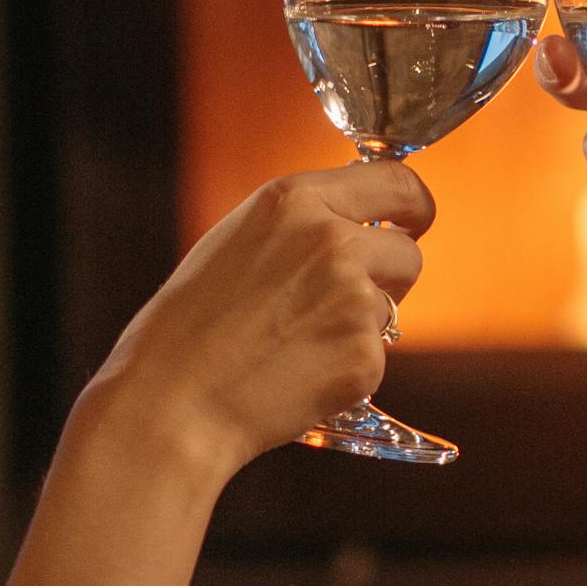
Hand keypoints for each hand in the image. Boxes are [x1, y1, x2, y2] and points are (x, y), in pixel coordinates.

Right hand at [84, 160, 434, 484]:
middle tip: (341, 305)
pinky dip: (347, 371)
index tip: (413, 221)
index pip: (396, 183)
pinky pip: (375, 358)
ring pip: (392, 309)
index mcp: (294, 200)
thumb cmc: (189, 328)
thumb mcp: (238, 242)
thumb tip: (356, 223)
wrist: (173, 402)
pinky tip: (297, 377)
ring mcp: (353, 297)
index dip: (412, 207)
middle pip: (407, 252)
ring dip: (361, 325)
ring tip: (297, 345)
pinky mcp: (365, 355)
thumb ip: (300, 225)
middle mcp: (332, 239)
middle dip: (388, 277)